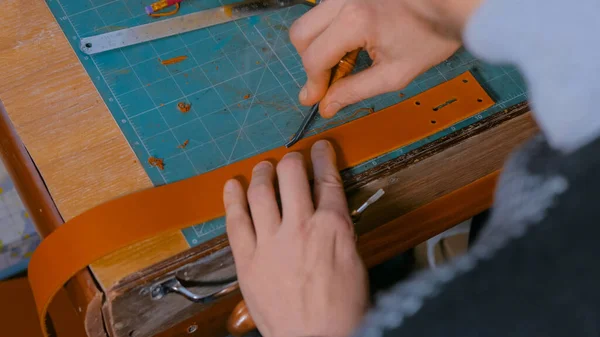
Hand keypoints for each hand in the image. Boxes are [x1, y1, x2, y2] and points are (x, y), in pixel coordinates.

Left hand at [224, 140, 368, 336]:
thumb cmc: (341, 311)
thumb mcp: (353, 262)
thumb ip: (338, 233)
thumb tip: (329, 215)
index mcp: (332, 227)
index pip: (327, 180)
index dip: (322, 158)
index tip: (319, 149)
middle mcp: (300, 227)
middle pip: (292, 175)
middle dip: (292, 160)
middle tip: (291, 159)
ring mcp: (271, 242)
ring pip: (262, 192)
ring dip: (262, 173)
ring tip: (263, 167)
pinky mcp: (248, 260)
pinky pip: (236, 221)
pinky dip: (233, 199)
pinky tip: (232, 186)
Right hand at [290, 0, 480, 116]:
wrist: (455, 4)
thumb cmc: (432, 37)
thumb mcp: (395, 74)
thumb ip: (355, 91)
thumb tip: (326, 106)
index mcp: (356, 20)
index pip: (314, 57)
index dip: (313, 83)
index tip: (316, 100)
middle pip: (301, 34)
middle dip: (310, 61)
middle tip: (329, 80)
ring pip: (310, 19)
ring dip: (319, 45)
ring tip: (345, 62)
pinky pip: (327, 10)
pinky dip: (330, 30)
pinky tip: (352, 44)